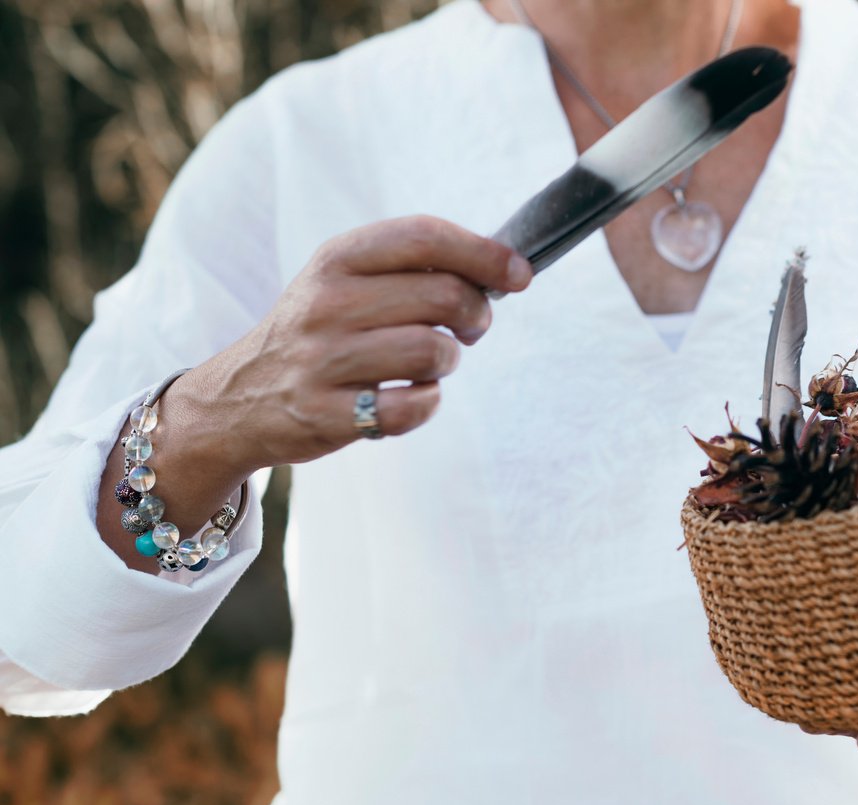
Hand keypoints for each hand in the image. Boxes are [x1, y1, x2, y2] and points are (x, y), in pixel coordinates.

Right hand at [178, 214, 531, 472]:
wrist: (239, 397)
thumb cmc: (321, 332)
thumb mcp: (346, 280)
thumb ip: (412, 267)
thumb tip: (503, 268)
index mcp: (336, 259)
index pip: (425, 238)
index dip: (484, 253)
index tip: (519, 274)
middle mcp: (326, 303)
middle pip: (444, 296)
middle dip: (476, 315)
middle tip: (470, 329)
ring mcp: (322, 360)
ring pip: (432, 352)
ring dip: (449, 362)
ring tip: (433, 364)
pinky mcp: (324, 414)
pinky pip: (412, 408)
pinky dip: (427, 404)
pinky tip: (413, 398)